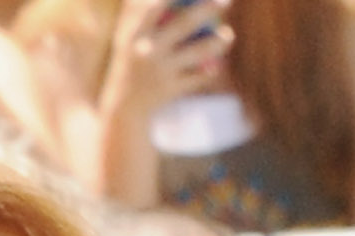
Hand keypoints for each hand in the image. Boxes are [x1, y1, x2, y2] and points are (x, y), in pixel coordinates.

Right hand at [107, 0, 233, 110]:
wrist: (125, 105)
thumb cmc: (130, 60)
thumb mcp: (127, 34)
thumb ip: (139, 11)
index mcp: (135, 31)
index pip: (154, 5)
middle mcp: (149, 48)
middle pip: (183, 25)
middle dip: (206, 10)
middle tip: (227, 1)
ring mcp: (162, 70)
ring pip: (196, 53)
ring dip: (216, 43)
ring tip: (228, 34)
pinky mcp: (172, 89)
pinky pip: (197, 77)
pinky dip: (209, 70)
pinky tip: (218, 63)